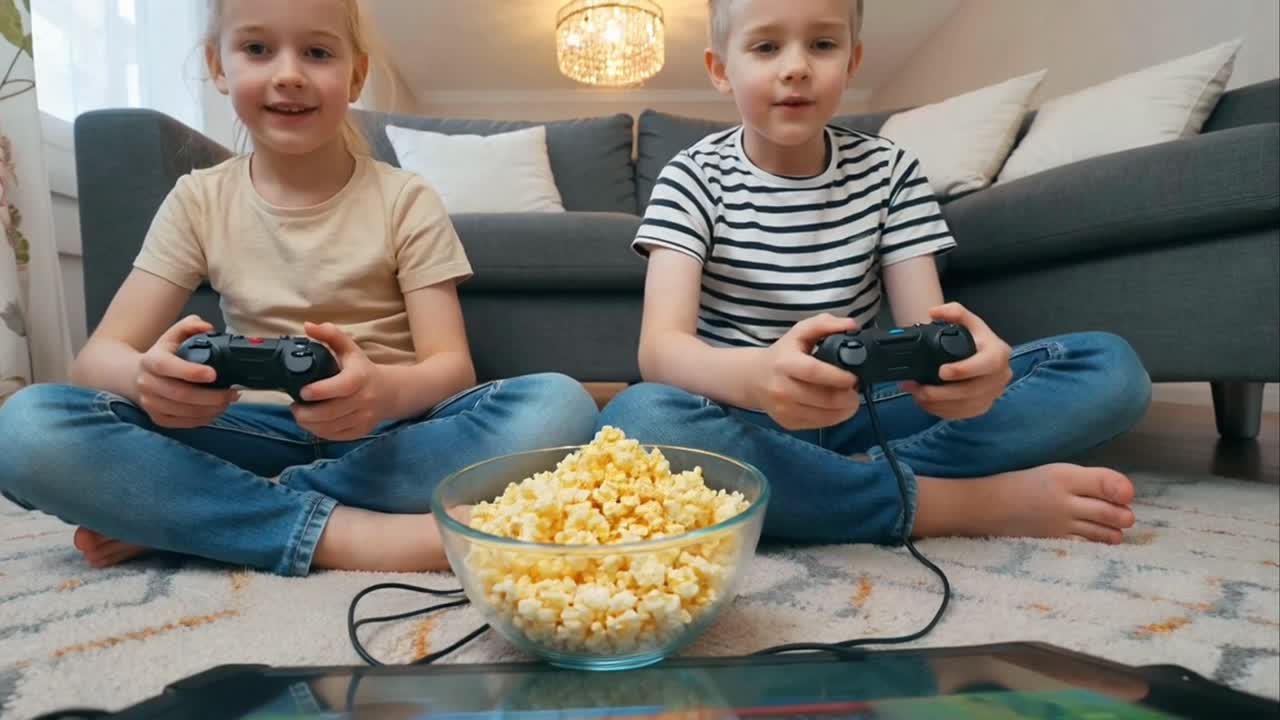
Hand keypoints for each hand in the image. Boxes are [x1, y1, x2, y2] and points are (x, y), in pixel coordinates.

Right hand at [134, 315, 238, 427]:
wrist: (135, 377)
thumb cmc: (162, 355)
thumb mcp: (173, 335)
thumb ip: (191, 326)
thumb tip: (207, 327)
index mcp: (151, 361)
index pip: (168, 367)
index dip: (191, 372)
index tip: (214, 374)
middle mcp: (147, 383)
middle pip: (181, 394)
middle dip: (212, 396)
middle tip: (232, 392)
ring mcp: (150, 403)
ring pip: (185, 411)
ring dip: (212, 409)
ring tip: (228, 401)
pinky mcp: (157, 418)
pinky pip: (184, 423)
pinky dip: (204, 419)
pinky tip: (216, 411)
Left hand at [290, 321, 388, 440]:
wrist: (389, 392)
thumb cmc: (362, 369)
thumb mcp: (350, 349)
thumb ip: (330, 335)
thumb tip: (307, 326)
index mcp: (360, 377)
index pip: (341, 387)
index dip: (320, 391)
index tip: (302, 392)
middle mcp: (364, 400)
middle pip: (331, 412)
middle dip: (306, 413)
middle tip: (294, 406)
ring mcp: (363, 418)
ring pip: (331, 427)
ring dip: (309, 424)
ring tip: (300, 414)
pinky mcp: (360, 431)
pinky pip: (336, 436)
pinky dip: (320, 432)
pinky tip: (312, 423)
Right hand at [752, 313, 860, 430]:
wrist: (754, 378)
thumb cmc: (783, 353)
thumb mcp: (799, 332)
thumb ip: (825, 323)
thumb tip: (852, 326)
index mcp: (784, 363)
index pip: (814, 372)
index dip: (838, 376)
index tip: (854, 377)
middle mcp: (781, 389)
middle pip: (824, 399)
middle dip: (848, 396)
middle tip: (856, 389)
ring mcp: (784, 410)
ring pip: (825, 415)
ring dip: (845, 409)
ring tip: (849, 398)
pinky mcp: (788, 423)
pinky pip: (819, 425)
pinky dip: (835, 417)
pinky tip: (836, 407)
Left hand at [901, 302, 1011, 419]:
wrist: (984, 356)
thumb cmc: (975, 338)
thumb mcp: (968, 321)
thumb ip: (954, 312)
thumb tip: (934, 312)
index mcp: (999, 353)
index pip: (988, 364)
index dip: (965, 369)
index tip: (942, 371)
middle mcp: (1001, 376)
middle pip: (973, 391)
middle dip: (942, 393)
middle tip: (918, 389)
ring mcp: (993, 395)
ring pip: (965, 406)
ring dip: (937, 404)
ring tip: (916, 395)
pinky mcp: (983, 407)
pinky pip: (962, 414)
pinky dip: (941, 411)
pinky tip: (926, 404)